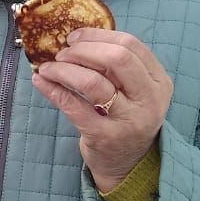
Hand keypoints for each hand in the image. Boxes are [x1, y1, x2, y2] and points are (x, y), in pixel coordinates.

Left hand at [32, 29, 172, 191]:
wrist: (127, 164)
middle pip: (116, 59)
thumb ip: (116, 66)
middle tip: (62, 52)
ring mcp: (128, 120)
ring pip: (92, 82)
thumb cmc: (125, 118)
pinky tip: (40, 82)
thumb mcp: (135, 91)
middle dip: (82, 50)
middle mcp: (149, 100)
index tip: (74, 36)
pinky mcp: (104, 136)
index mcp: (159, 82)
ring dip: (63, 69)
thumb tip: (75, 39)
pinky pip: (73, 106)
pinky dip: (52, 89)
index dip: (98, 35)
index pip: (131, 45)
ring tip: (48, 68)